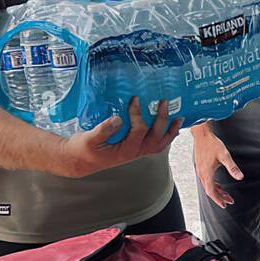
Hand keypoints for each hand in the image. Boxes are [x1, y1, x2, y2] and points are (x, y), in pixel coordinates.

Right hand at [52, 96, 181, 177]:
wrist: (80, 161)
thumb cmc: (83, 149)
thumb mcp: (88, 139)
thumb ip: (103, 130)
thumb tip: (118, 118)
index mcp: (124, 151)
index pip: (138, 131)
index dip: (138, 114)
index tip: (135, 99)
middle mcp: (134, 153)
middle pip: (155, 137)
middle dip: (162, 119)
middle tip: (164, 102)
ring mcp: (137, 153)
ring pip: (159, 144)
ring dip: (170, 131)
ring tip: (179, 118)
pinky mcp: (135, 150)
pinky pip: (156, 145)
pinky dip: (166, 136)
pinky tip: (171, 127)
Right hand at [194, 124, 243, 207]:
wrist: (201, 135)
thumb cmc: (212, 144)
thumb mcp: (224, 155)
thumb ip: (232, 167)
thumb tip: (240, 177)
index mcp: (207, 173)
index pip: (211, 191)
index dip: (218, 199)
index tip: (224, 204)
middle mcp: (201, 173)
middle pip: (210, 190)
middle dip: (219, 197)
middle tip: (228, 201)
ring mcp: (200, 170)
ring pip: (208, 185)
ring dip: (217, 191)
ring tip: (225, 194)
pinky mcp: (200, 167)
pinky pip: (206, 180)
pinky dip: (213, 184)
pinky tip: (218, 185)